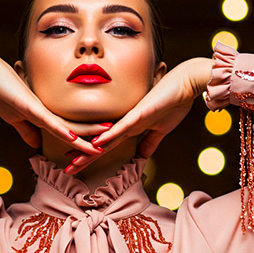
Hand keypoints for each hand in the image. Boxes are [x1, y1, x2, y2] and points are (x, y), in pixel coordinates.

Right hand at [0, 47, 102, 155]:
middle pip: (76, 128)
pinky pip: (51, 122)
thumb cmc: (0, 91)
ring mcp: (41, 109)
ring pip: (69, 127)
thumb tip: (37, 145)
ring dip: (86, 136)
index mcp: (46, 114)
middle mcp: (48, 111)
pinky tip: (76, 139)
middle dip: (93, 139)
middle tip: (112, 146)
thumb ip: (27, 131)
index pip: (69, 130)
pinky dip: (64, 132)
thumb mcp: (15, 117)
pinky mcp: (31, 107)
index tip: (98, 147)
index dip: (84, 139)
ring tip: (104, 144)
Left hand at [65, 57, 212, 174]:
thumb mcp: (161, 130)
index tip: (76, 164)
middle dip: (83, 157)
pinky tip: (95, 145)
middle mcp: (125, 123)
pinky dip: (108, 136)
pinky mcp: (139, 113)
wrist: (186, 84)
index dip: (90, 155)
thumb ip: (149, 142)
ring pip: (105, 137)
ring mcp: (131, 118)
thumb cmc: (174, 103)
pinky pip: (121, 127)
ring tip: (73, 161)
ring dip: (89, 150)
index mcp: (129, 127)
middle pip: (99, 143)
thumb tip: (142, 157)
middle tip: (67, 169)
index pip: (106, 144)